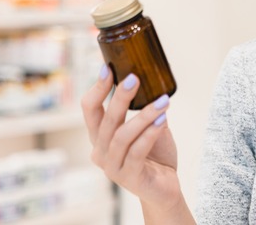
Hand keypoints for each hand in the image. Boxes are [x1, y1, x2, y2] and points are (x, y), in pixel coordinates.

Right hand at [81, 65, 181, 210]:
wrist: (165, 188)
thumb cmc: (155, 155)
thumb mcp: (150, 128)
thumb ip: (147, 111)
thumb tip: (154, 85)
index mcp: (100, 137)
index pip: (90, 109)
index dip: (97, 88)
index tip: (108, 67)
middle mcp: (100, 151)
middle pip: (105, 120)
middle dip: (119, 97)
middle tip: (134, 78)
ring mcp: (112, 166)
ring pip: (122, 135)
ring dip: (143, 115)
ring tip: (163, 101)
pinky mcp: (128, 177)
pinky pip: (137, 152)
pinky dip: (150, 134)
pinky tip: (162, 121)